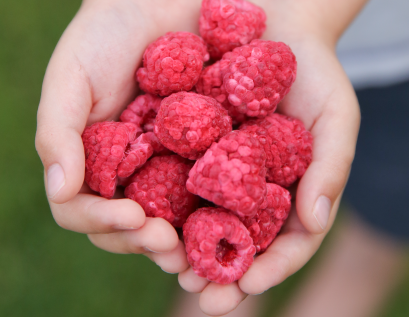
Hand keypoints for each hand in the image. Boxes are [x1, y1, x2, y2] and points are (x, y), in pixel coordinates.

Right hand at [35, 0, 202, 271]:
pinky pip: (210, 193)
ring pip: (170, 221)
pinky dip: (216, 213)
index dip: (104, 222)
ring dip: (182, 242)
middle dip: (146, 241)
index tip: (132, 217)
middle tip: (169, 246)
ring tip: (200, 250)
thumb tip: (60, 190)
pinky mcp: (207, 156)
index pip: (87, 211)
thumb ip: (57, 131)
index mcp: (95, 162)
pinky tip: (232, 222)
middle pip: (130, 227)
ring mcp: (169, 168)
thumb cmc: (109, 33)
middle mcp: (131, 173)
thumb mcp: (73, 76)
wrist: (164, 2)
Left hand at [177, 2, 359, 314]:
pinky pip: (175, 182)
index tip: (249, 285)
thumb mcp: (335, 117)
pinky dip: (164, 205)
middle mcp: (252, 192)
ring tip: (171, 266)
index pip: (285, 245)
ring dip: (187, 250)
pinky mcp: (191, 151)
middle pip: (239, 245)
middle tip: (204, 295)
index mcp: (289, 194)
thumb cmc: (314, 75)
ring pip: (203, 223)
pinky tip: (148, 219)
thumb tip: (315, 220)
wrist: (277, 32)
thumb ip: (331, 168)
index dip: (270, 269)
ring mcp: (221, 175)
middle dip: (221, 274)